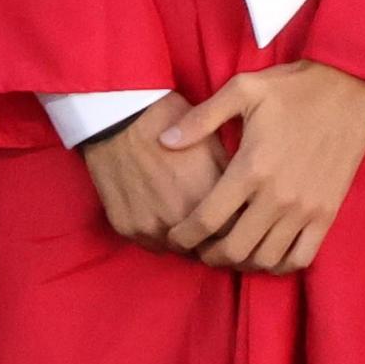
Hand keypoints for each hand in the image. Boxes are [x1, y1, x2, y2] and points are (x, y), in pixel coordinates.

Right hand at [80, 90, 228, 251]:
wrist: (120, 115)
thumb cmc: (170, 119)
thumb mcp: (211, 138)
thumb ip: (229, 174)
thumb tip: (245, 196)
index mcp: (206, 193)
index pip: (234, 230)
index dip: (237, 223)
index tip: (237, 216)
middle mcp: (178, 217)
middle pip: (206, 245)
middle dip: (213, 235)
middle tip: (213, 219)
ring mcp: (149, 226)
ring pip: (177, 248)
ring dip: (186, 239)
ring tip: (186, 216)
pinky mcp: (126, 228)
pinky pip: (150, 243)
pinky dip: (160, 233)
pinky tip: (163, 214)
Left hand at [156, 61, 364, 272]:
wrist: (348, 86)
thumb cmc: (292, 86)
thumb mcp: (243, 89)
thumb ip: (202, 119)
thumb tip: (164, 141)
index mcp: (251, 167)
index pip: (207, 220)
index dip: (184, 235)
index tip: (177, 235)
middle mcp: (277, 195)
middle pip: (233, 249)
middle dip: (208, 255)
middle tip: (201, 247)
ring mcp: (305, 208)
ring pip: (264, 259)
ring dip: (242, 261)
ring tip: (232, 248)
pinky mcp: (327, 212)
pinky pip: (300, 257)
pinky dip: (280, 264)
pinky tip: (268, 250)